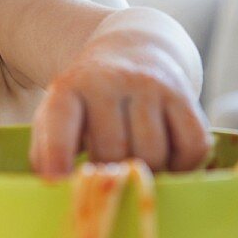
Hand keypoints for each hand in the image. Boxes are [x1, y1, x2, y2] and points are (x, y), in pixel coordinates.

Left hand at [29, 38, 211, 176]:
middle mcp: (110, 80)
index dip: (57, 155)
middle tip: (111, 177)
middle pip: (112, 152)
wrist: (134, 48)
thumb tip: (54, 189)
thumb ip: (46, 151)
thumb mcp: (58, 114)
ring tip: (137, 166)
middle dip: (112, 175)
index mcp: (69, 87)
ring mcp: (149, 84)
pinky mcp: (183, 93)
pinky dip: (184, 167)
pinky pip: (191, 147)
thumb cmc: (89, 99)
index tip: (57, 183)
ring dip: (148, 173)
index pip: (60, 122)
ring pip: (152, 154)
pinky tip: (169, 162)